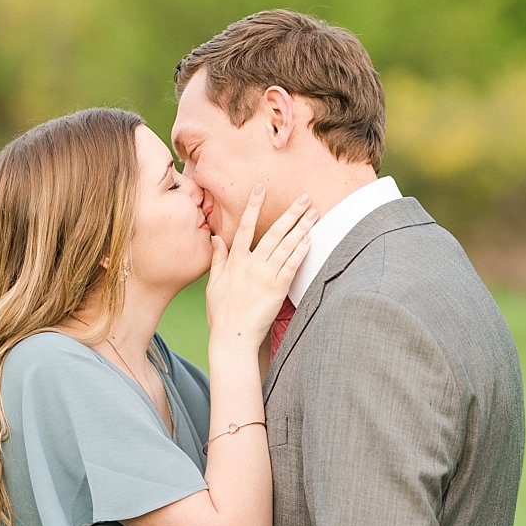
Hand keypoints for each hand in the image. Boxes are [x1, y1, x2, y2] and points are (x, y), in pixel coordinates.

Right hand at [206, 187, 315, 351]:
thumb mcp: (213, 284)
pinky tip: (310, 238)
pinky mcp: (278, 288)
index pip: (244, 227)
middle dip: (290, 213)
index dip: (253, 206)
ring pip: (286, 246)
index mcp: (234, 262)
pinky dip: (301, 251)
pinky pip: (292, 265)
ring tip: (313, 213)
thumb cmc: (221, 313)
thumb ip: (217, 258)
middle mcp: (250, 265)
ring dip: (301, 227)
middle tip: (304, 197)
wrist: (232, 337)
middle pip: (273, 232)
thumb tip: (216, 238)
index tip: (261, 188)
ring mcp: (265, 276)